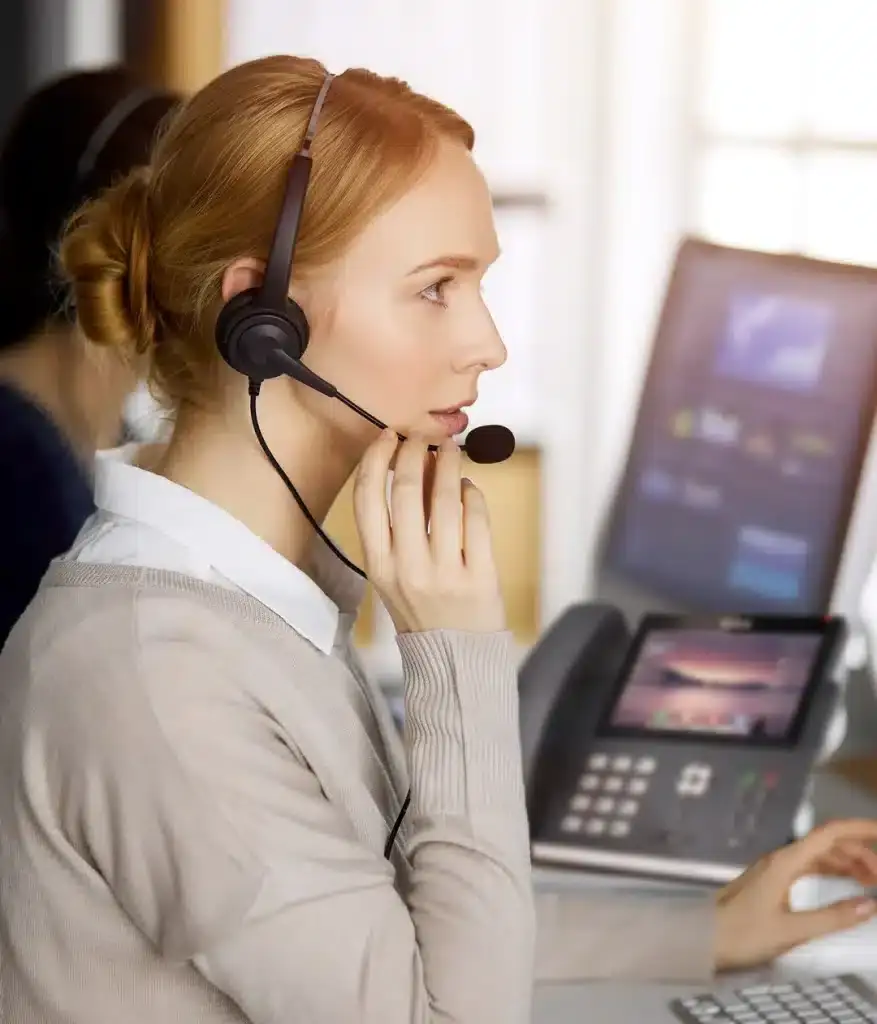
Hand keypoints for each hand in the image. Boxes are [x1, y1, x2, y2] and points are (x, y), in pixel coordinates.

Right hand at [353, 429, 505, 633]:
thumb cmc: (420, 610)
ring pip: (447, 501)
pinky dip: (473, 496)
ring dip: (449, 466)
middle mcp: (407, 567)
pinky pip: (477, 522)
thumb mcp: (392, 573)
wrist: (453, 659)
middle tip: (425, 437)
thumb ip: (397, 527)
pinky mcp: (480, 578)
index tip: (388, 436)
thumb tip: (414, 466)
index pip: (368, 500)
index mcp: (377, 565)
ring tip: (451, 452)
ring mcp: (445, 573)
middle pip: (408, 492)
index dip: (376, 460)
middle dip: (416, 453)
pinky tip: (469, 489)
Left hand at [714, 818, 876, 971]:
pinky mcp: (771, 882)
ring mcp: (774, 869)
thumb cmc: (744, 934)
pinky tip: (843, 886)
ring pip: (817, 856)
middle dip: (858, 853)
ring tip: (871, 882)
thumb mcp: (793, 930)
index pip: (829, 834)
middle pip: (826, 844)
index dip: (859, 829)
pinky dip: (830, 872)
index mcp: (786, 861)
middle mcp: (781, 858)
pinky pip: (807, 868)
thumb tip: (873, 904)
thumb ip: (833, 917)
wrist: (703, 938)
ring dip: (846, 863)